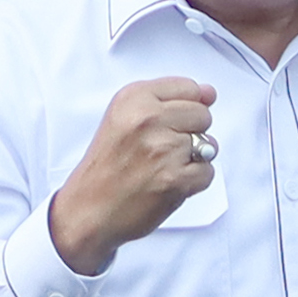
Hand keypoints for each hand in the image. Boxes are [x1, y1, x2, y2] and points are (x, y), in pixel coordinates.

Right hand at [48, 77, 220, 273]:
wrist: (88, 209)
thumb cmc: (105, 167)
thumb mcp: (123, 119)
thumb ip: (167, 101)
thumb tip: (209, 93)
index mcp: (134, 98)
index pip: (188, 87)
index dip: (186, 109)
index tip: (170, 123)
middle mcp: (147, 119)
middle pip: (202, 115)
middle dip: (191, 133)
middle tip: (161, 150)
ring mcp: (163, 149)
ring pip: (208, 145)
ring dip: (191, 160)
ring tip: (162, 167)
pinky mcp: (175, 179)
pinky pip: (207, 172)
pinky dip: (193, 182)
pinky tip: (167, 183)